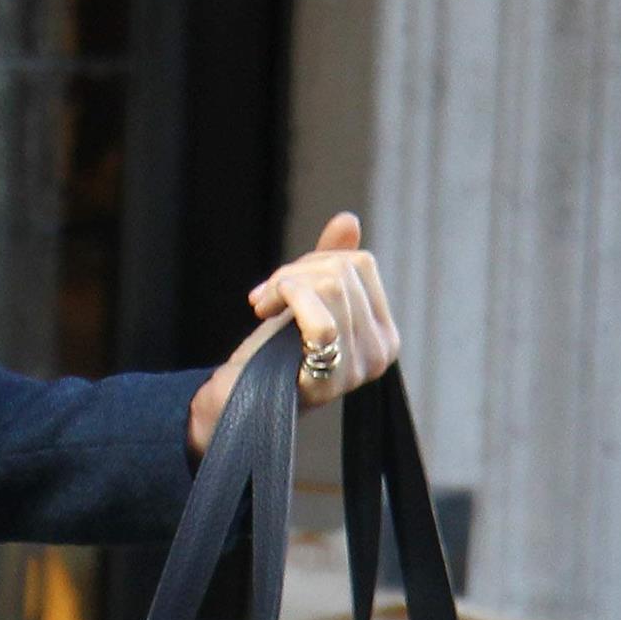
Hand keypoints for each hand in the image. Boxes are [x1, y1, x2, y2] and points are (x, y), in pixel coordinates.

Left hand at [189, 213, 399, 453]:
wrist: (237, 399)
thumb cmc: (272, 352)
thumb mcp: (305, 300)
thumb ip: (330, 262)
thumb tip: (348, 220)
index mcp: (384, 333)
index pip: (361, 264)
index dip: (315, 262)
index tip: (283, 286)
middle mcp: (381, 353)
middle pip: (344, 270)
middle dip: (294, 272)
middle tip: (266, 297)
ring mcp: (357, 370)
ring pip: (330, 284)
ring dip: (283, 284)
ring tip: (263, 305)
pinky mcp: (328, 381)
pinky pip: (321, 321)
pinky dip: (286, 300)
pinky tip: (263, 312)